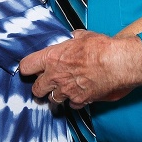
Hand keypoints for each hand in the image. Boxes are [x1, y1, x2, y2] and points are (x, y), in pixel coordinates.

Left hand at [20, 31, 141, 108]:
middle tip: (45, 83)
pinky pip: (71, 105)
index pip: (26, 66)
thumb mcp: (81, 36)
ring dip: (56, 95)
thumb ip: (71, 40)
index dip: (27, 68)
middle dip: (39, 86)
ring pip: (52, 99)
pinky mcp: (79, 100)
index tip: (30, 69)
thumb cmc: (99, 47)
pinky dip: (74, 101)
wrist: (115, 63)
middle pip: (36, 89)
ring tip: (64, 89)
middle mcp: (55, 76)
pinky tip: (79, 93)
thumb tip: (71, 38)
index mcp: (51, 58)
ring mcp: (66, 90)